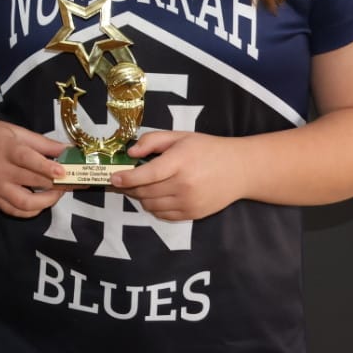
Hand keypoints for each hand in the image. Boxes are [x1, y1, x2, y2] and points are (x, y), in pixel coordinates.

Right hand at [0, 117, 68, 217]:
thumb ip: (41, 143)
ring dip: (46, 201)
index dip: (46, 167)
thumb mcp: (14, 131)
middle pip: (31, 181)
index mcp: (4, 148)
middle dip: (55, 183)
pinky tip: (41, 203)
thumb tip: (67, 150)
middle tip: (73, 181)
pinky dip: (31, 210)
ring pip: (24, 203)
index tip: (63, 171)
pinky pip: (14, 211)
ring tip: (57, 193)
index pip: (27, 160)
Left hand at [108, 131, 245, 220]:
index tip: (113, 178)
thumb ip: (152, 140)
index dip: (127, 178)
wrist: (240, 170)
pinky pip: (163, 215)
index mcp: (180, 162)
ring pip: (151, 205)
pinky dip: (153, 207)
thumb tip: (130, 153)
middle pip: (145, 192)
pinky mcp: (193, 214)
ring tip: (138, 187)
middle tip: (121, 181)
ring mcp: (189, 202)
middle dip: (129, 187)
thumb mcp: (179, 137)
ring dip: (140, 197)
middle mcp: (184, 185)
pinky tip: (155, 196)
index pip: (147, 174)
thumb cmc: (207, 149)